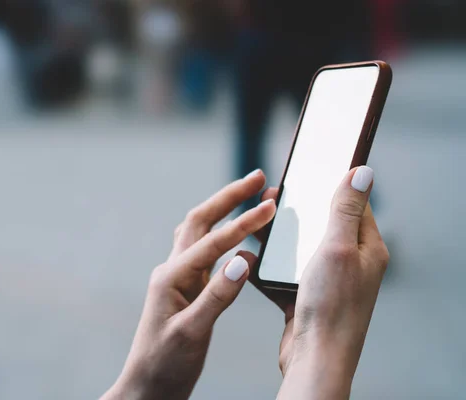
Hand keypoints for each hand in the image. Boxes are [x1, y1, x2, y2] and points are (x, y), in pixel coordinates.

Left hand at [101, 170, 276, 399]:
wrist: (148, 386)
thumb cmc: (165, 364)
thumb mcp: (192, 333)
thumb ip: (217, 296)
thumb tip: (244, 258)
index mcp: (171, 277)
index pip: (213, 241)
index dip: (244, 222)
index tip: (271, 205)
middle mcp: (172, 270)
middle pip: (200, 221)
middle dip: (229, 196)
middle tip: (258, 178)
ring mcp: (178, 278)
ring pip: (201, 232)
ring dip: (225, 211)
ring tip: (251, 195)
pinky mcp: (186, 288)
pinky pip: (206, 252)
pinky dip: (224, 236)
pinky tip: (239, 237)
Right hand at [252, 166, 388, 399]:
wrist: (315, 360)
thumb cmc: (331, 306)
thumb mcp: (338, 248)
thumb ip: (345, 209)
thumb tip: (362, 171)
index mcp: (366, 249)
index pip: (353, 206)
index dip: (331, 185)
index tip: (308, 170)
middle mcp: (349, 264)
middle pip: (321, 225)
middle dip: (296, 210)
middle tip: (272, 194)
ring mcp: (326, 282)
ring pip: (298, 248)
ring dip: (277, 236)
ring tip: (255, 221)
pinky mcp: (304, 297)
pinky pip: (283, 272)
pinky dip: (267, 264)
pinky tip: (249, 256)